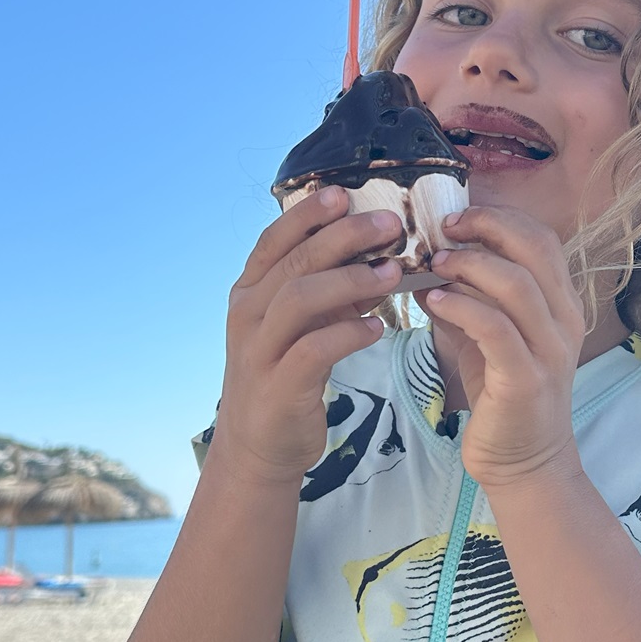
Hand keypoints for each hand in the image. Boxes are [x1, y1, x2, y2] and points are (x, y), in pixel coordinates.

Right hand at [211, 189, 401, 486]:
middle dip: (344, 238)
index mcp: (250, 293)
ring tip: (392, 273)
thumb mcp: (301, 327)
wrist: (259, 447)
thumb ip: (329, 292)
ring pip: (301, 298)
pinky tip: (377, 327)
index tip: (343, 193)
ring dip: (351, 280)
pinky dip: (348, 332)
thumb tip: (377, 256)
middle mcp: (248, 315)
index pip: (273, 240)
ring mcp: (259, 350)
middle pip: (295, 261)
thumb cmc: (286, 376)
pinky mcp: (279, 386)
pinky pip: (314, 349)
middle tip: (388, 225)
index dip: (307, 215)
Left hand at [423, 205, 585, 491]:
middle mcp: (563, 321)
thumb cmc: (503, 396)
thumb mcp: (484, 338)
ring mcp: (549, 350)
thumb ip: (465, 300)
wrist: (525, 464)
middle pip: (534, 248)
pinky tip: (433, 300)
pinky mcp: (526, 380)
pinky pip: (496, 329)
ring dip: (469, 265)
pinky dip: (463, 307)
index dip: (499, 217)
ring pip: (517, 285)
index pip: (540, 238)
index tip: (455, 216)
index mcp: (560, 304)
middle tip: (442, 227)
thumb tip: (425, 267)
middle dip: (486, 227)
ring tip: (433, 263)